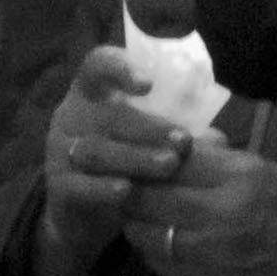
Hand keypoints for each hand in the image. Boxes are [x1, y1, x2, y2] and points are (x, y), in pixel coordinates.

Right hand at [24, 51, 194, 275]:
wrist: (80, 209)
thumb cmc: (122, 160)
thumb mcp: (143, 140)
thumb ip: (174, 134)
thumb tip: (218, 140)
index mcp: (93, 94)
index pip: (97, 66)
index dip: (119, 68)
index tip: (148, 84)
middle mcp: (72, 117)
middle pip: (106, 114)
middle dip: (148, 127)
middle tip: (184, 141)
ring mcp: (60, 151)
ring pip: (95, 150)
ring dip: (134, 157)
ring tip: (169, 165)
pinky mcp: (57, 185)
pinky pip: (78, 185)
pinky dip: (101, 188)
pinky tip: (125, 191)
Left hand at [120, 135, 276, 275]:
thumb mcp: (270, 173)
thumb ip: (219, 161)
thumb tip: (177, 143)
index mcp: (243, 176)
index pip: (169, 158)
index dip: (142, 156)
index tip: (129, 154)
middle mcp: (224, 213)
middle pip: (145, 196)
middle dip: (128, 188)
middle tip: (122, 184)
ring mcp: (214, 254)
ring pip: (144, 233)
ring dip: (136, 222)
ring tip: (142, 214)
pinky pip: (160, 266)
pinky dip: (153, 252)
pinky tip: (161, 243)